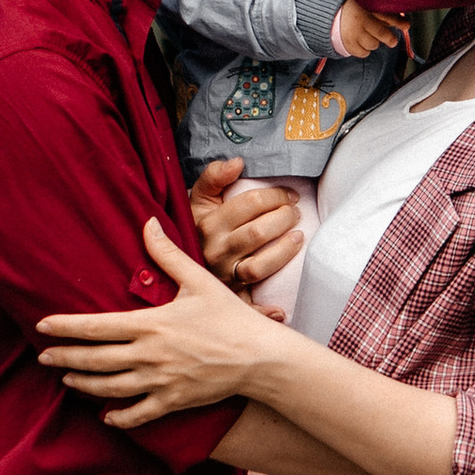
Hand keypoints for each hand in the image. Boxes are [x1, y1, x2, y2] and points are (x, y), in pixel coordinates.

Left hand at [39, 222, 277, 426]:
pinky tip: (106, 417)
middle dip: (64, 357)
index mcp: (151, 324)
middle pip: (95, 359)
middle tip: (43, 357)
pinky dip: (119, 418)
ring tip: (67, 378)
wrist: (260, 357)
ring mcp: (160, 381)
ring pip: (109, 388)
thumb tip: (148, 222)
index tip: (42, 326)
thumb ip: (167, 254)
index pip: (96, 326)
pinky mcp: (173, 401)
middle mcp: (149, 355)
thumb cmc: (230, 316)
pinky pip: (138, 414)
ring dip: (84, 383)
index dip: (65, 327)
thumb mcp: (198, 280)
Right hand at [186, 156, 301, 296]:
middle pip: (257, 233)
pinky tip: (282, 310)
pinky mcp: (232, 298)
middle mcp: (215, 252)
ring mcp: (224, 276)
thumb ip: (214, 176)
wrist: (176, 261)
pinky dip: (265, 312)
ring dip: (283, 252)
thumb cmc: (198, 226)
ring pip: (258, 266)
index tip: (290, 195)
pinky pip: (249, 307)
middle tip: (296, 213)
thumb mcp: (199, 199)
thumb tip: (237, 162)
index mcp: (208, 224)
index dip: (275, 195)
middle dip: (283, 218)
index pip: (249, 204)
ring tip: (298, 237)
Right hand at [332, 0, 407, 58]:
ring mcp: (353, 33)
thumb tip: (404, 21)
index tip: (406, 26)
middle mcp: (360, 20)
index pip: (387, 16)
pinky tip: (362, 42)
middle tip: (392, 40)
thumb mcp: (367, 4)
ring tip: (368, 36)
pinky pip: (364, 53)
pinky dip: (365, 50)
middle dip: (390, 39)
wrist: (329, 15)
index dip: (399, 22)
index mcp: (366, 7)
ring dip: (374, 42)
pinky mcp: (348, 44)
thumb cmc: (354, 10)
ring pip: (374, 45)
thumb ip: (384, 12)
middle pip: (382, 34)